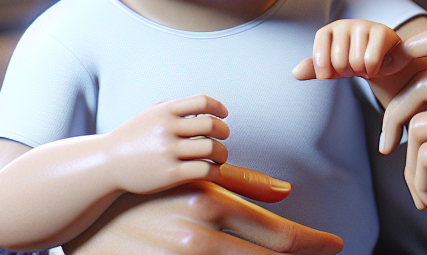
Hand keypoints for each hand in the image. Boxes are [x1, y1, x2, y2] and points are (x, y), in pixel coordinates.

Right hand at [63, 181, 342, 254]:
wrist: (90, 221)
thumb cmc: (150, 192)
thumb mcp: (195, 178)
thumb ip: (241, 182)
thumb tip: (285, 192)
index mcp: (209, 204)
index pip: (277, 233)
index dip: (312, 242)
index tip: (337, 244)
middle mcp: (197, 238)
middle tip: (327, 253)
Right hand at [104, 94, 235, 194]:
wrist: (107, 164)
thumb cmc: (132, 138)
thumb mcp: (149, 114)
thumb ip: (173, 107)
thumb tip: (202, 106)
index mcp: (165, 110)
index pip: (202, 102)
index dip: (218, 107)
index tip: (224, 115)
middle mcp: (167, 128)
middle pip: (211, 125)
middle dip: (224, 131)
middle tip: (224, 137)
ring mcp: (167, 151)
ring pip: (210, 148)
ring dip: (222, 153)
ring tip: (220, 157)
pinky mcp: (168, 174)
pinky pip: (202, 170)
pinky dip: (214, 171)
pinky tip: (213, 172)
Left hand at [292, 20, 410, 80]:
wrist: (383, 57)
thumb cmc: (353, 60)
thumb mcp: (332, 67)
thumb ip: (314, 69)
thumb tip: (295, 73)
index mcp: (329, 31)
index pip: (319, 55)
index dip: (324, 70)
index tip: (330, 74)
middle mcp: (344, 25)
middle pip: (338, 61)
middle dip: (347, 72)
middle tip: (353, 67)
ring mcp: (363, 25)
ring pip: (356, 62)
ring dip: (362, 71)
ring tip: (365, 64)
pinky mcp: (381, 31)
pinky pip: (371, 60)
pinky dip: (373, 70)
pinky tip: (376, 64)